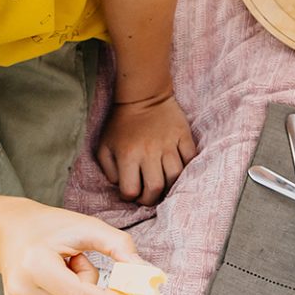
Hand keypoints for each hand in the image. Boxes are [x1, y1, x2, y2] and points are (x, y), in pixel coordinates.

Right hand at [0, 199, 140, 294]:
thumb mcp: (87, 227)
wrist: (9, 232)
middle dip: (88, 284)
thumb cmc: (49, 227)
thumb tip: (145, 273)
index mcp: (34, 265)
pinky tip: (50, 283)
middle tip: (72, 260)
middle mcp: (20, 291)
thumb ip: (119, 246)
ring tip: (58, 270)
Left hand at [96, 89, 197, 205]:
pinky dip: (186, 169)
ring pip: (175, 176)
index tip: (131, 192)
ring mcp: (168, 144)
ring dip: (169, 186)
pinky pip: (190, 159)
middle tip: (149, 195)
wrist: (143, 96)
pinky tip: (178, 171)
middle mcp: (148, 152)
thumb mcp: (104, 146)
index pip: (131, 190)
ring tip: (163, 185)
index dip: (130, 197)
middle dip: (151, 199)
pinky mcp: (183, 136)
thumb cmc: (121, 124)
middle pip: (155, 188)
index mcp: (127, 155)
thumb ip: (108, 170)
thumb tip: (120, 186)